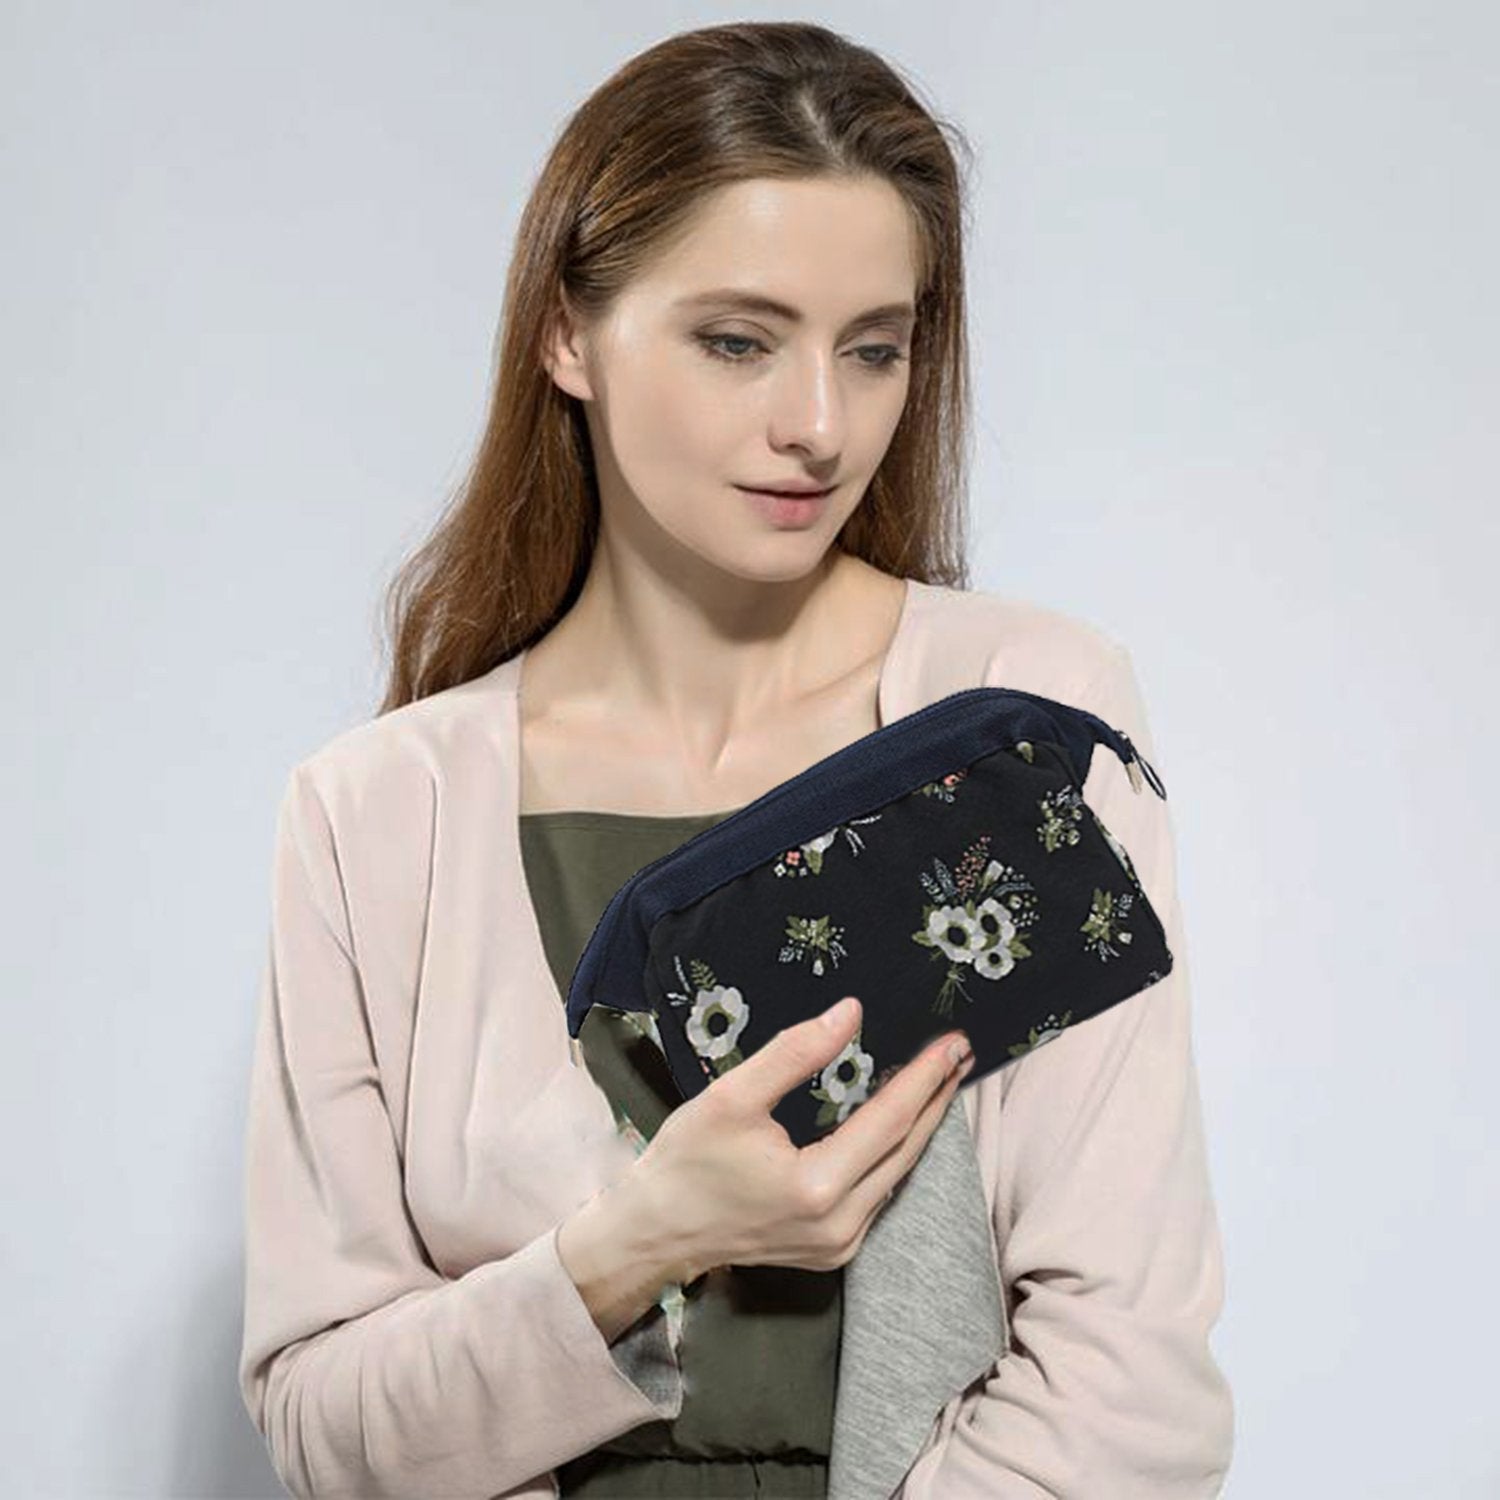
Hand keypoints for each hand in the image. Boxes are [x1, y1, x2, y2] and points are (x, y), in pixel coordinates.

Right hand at [631, 996, 973, 1282]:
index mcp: (817, 1187)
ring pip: (897, 1174)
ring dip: (920, 1125)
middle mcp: (839, 1224)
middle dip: (936, 1098)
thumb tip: (851, 1014)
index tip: (952, 1042)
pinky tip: (901, 1123)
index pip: (888, 1121)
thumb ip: (794, 1054)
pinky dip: (894, 1154)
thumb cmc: (686, 1161)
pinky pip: (879, 1194)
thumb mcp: (732, 1097)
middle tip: (960, 1053)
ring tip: (940, 1080)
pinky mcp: (832, 1251)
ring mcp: (839, 1245)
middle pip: (905, 1149)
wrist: (656, 1230)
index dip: (923, 1078)